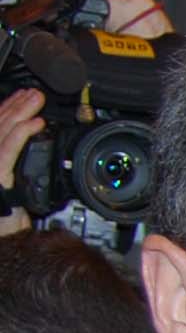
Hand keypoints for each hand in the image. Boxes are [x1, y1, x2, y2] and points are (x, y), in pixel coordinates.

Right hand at [0, 88, 43, 238]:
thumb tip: (35, 147)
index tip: (22, 98)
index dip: (8, 110)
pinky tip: (35, 123)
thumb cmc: (7, 219)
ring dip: (20, 112)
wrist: (3, 239)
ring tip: (36, 100)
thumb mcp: (14, 186)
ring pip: (2, 131)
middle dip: (16, 106)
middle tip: (33, 93)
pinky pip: (8, 150)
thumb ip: (17, 166)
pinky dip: (22, 134)